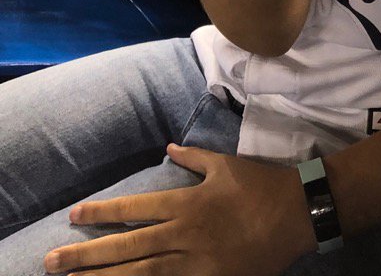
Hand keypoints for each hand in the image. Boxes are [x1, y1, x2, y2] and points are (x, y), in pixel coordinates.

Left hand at [43, 145, 314, 275]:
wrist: (297, 214)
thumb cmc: (261, 185)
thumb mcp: (226, 164)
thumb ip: (194, 158)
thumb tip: (168, 149)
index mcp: (187, 203)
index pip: (134, 210)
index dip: (102, 213)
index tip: (74, 216)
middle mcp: (184, 234)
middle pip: (127, 248)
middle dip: (86, 255)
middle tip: (52, 263)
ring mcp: (194, 263)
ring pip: (140, 275)